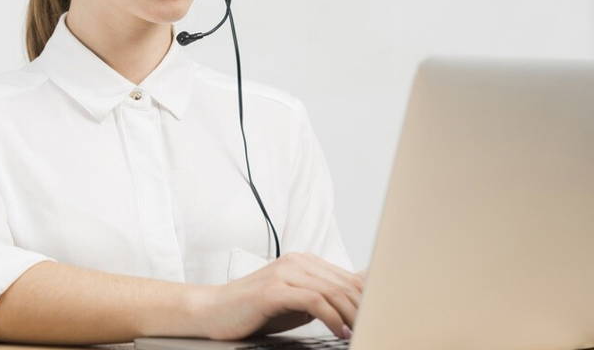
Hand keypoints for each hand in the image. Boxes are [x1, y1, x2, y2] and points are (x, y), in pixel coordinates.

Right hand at [195, 252, 363, 340]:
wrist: (213, 311)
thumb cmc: (256, 310)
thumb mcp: (297, 304)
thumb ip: (325, 299)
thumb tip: (359, 303)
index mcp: (305, 261)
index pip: (348, 278)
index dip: (368, 299)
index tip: (380, 318)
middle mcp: (298, 261)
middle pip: (345, 284)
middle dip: (364, 309)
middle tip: (376, 327)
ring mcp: (285, 273)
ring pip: (333, 292)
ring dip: (352, 316)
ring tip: (360, 332)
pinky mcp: (274, 289)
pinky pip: (314, 301)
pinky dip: (332, 318)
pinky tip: (339, 331)